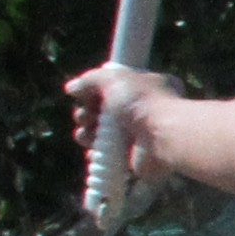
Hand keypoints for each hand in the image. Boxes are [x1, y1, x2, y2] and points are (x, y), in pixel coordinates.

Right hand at [63, 58, 184, 180]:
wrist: (162, 136)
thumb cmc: (142, 101)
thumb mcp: (113, 78)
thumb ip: (90, 80)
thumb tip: (72, 88)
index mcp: (144, 86)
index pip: (111, 87)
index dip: (94, 91)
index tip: (85, 94)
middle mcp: (141, 110)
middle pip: (101, 111)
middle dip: (86, 113)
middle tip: (87, 116)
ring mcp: (136, 135)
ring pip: (100, 134)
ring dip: (86, 132)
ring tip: (88, 132)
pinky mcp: (131, 157)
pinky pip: (106, 156)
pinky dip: (95, 153)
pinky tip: (93, 149)